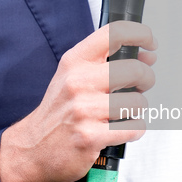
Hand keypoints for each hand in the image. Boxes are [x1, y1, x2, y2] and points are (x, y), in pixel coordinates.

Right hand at [0, 21, 156, 181]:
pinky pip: (133, 128)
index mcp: (75, 61)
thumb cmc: (58, 112)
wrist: (32, 148)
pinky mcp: (90, 136)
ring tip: (123, 113)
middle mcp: (78, 81)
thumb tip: (146, 57)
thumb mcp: (73, 76)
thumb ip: (107, 63)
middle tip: (140, 87)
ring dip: (137, 110)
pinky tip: (120, 129)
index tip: (150, 43)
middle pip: (135, 69)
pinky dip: (134, 130)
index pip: (114, 33)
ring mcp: (83, 109)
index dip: (140, 34)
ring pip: (137, 102)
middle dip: (146, 79)